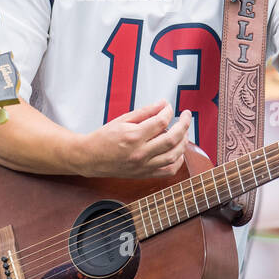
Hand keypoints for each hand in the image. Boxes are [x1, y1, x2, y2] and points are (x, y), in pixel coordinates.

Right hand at [75, 100, 192, 179]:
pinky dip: (178, 161)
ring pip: (174, 155)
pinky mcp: (144, 174)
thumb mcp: (123, 119)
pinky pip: (168, 171)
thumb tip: (164, 104)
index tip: (169, 107)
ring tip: (184, 132)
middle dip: (184, 125)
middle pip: (172, 139)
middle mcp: (140, 152)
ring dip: (184, 142)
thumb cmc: (104, 137)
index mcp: (133, 136)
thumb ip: (145, 112)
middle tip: (187, 116)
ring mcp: (143, 166)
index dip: (169, 112)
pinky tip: (179, 151)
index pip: (161, 122)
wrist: (90, 158)